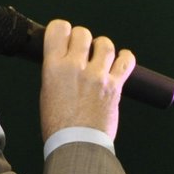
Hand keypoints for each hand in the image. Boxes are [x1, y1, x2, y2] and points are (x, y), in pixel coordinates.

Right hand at [39, 20, 135, 141]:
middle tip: (83, 52)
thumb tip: (65, 58)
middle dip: (83, 40)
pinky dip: (125, 58)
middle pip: (83, 33)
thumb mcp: (47, 92)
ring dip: (103, 48)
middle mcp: (75, 67)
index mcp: (53, 68)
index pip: (58, 29)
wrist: (77, 145)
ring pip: (105, 44)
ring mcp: (97, 76)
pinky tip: (121, 61)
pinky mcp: (115, 86)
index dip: (63, 30)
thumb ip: (56, 70)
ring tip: (100, 59)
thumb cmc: (58, 125)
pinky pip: (126, 61)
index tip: (66, 37)